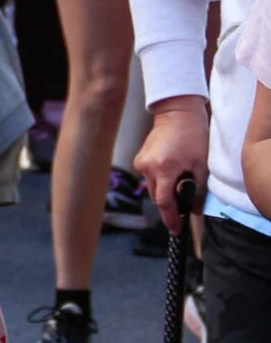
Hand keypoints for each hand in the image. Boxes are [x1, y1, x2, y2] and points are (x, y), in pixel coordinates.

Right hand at [135, 102, 208, 230]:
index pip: (164, 202)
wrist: (177, 112)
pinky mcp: (140, 160)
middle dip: (169, 206)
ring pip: (153, 189)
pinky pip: (149, 179)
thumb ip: (198, 189)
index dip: (170, 218)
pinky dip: (160, 181)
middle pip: (157, 198)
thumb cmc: (192, 135)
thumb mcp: (201, 164)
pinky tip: (171, 174)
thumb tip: (194, 210)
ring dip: (165, 192)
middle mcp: (148, 167)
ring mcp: (141, 163)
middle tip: (183, 208)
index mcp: (164, 168)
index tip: (176, 229)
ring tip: (179, 185)